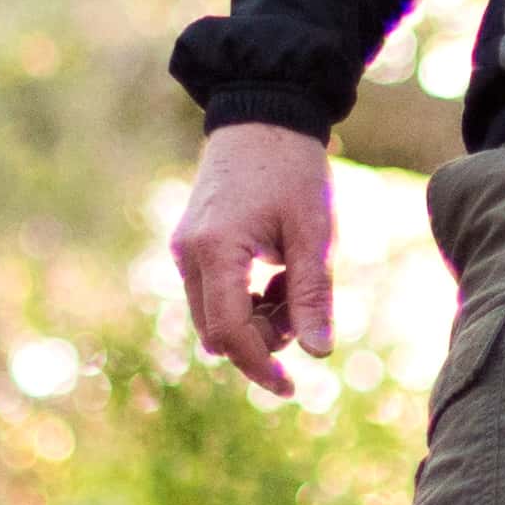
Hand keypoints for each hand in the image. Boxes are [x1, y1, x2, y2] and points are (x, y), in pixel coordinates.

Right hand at [166, 122, 340, 396]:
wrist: (262, 116)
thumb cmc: (293, 169)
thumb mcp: (313, 233)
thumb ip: (313, 295)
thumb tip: (319, 354)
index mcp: (215, 252)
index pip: (230, 333)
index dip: (260, 366)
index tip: (292, 388)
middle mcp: (188, 255)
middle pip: (219, 331)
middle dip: (263, 338)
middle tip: (303, 307)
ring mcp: (185, 250)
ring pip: (216, 315)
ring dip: (257, 317)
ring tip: (293, 276)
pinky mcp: (192, 245)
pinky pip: (214, 293)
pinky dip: (246, 297)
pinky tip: (276, 269)